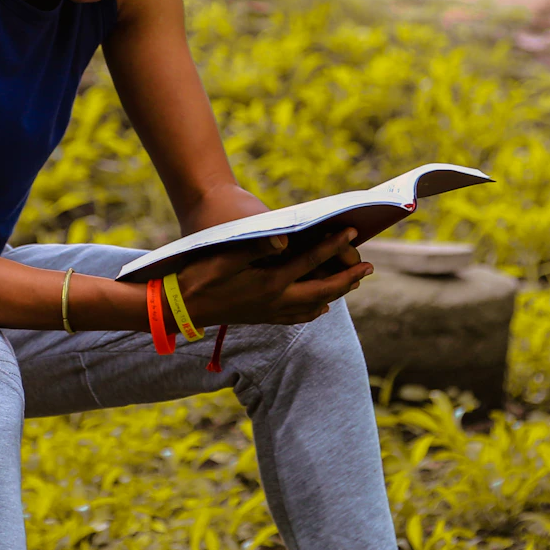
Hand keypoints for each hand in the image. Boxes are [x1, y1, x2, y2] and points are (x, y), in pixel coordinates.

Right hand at [173, 228, 373, 325]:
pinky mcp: (262, 317)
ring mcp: (270, 312)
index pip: (310, 261)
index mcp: (269, 282)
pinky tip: (320, 308)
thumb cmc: (198, 276)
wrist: (180, 308)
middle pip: (322, 290)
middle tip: (369, 267)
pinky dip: (314, 311)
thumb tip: (285, 239)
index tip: (351, 232)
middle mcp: (275, 300)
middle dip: (348, 278)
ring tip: (353, 283)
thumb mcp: (224, 257)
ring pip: (313, 306)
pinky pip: (297, 318)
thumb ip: (255, 247)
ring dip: (335, 294)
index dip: (332, 245)